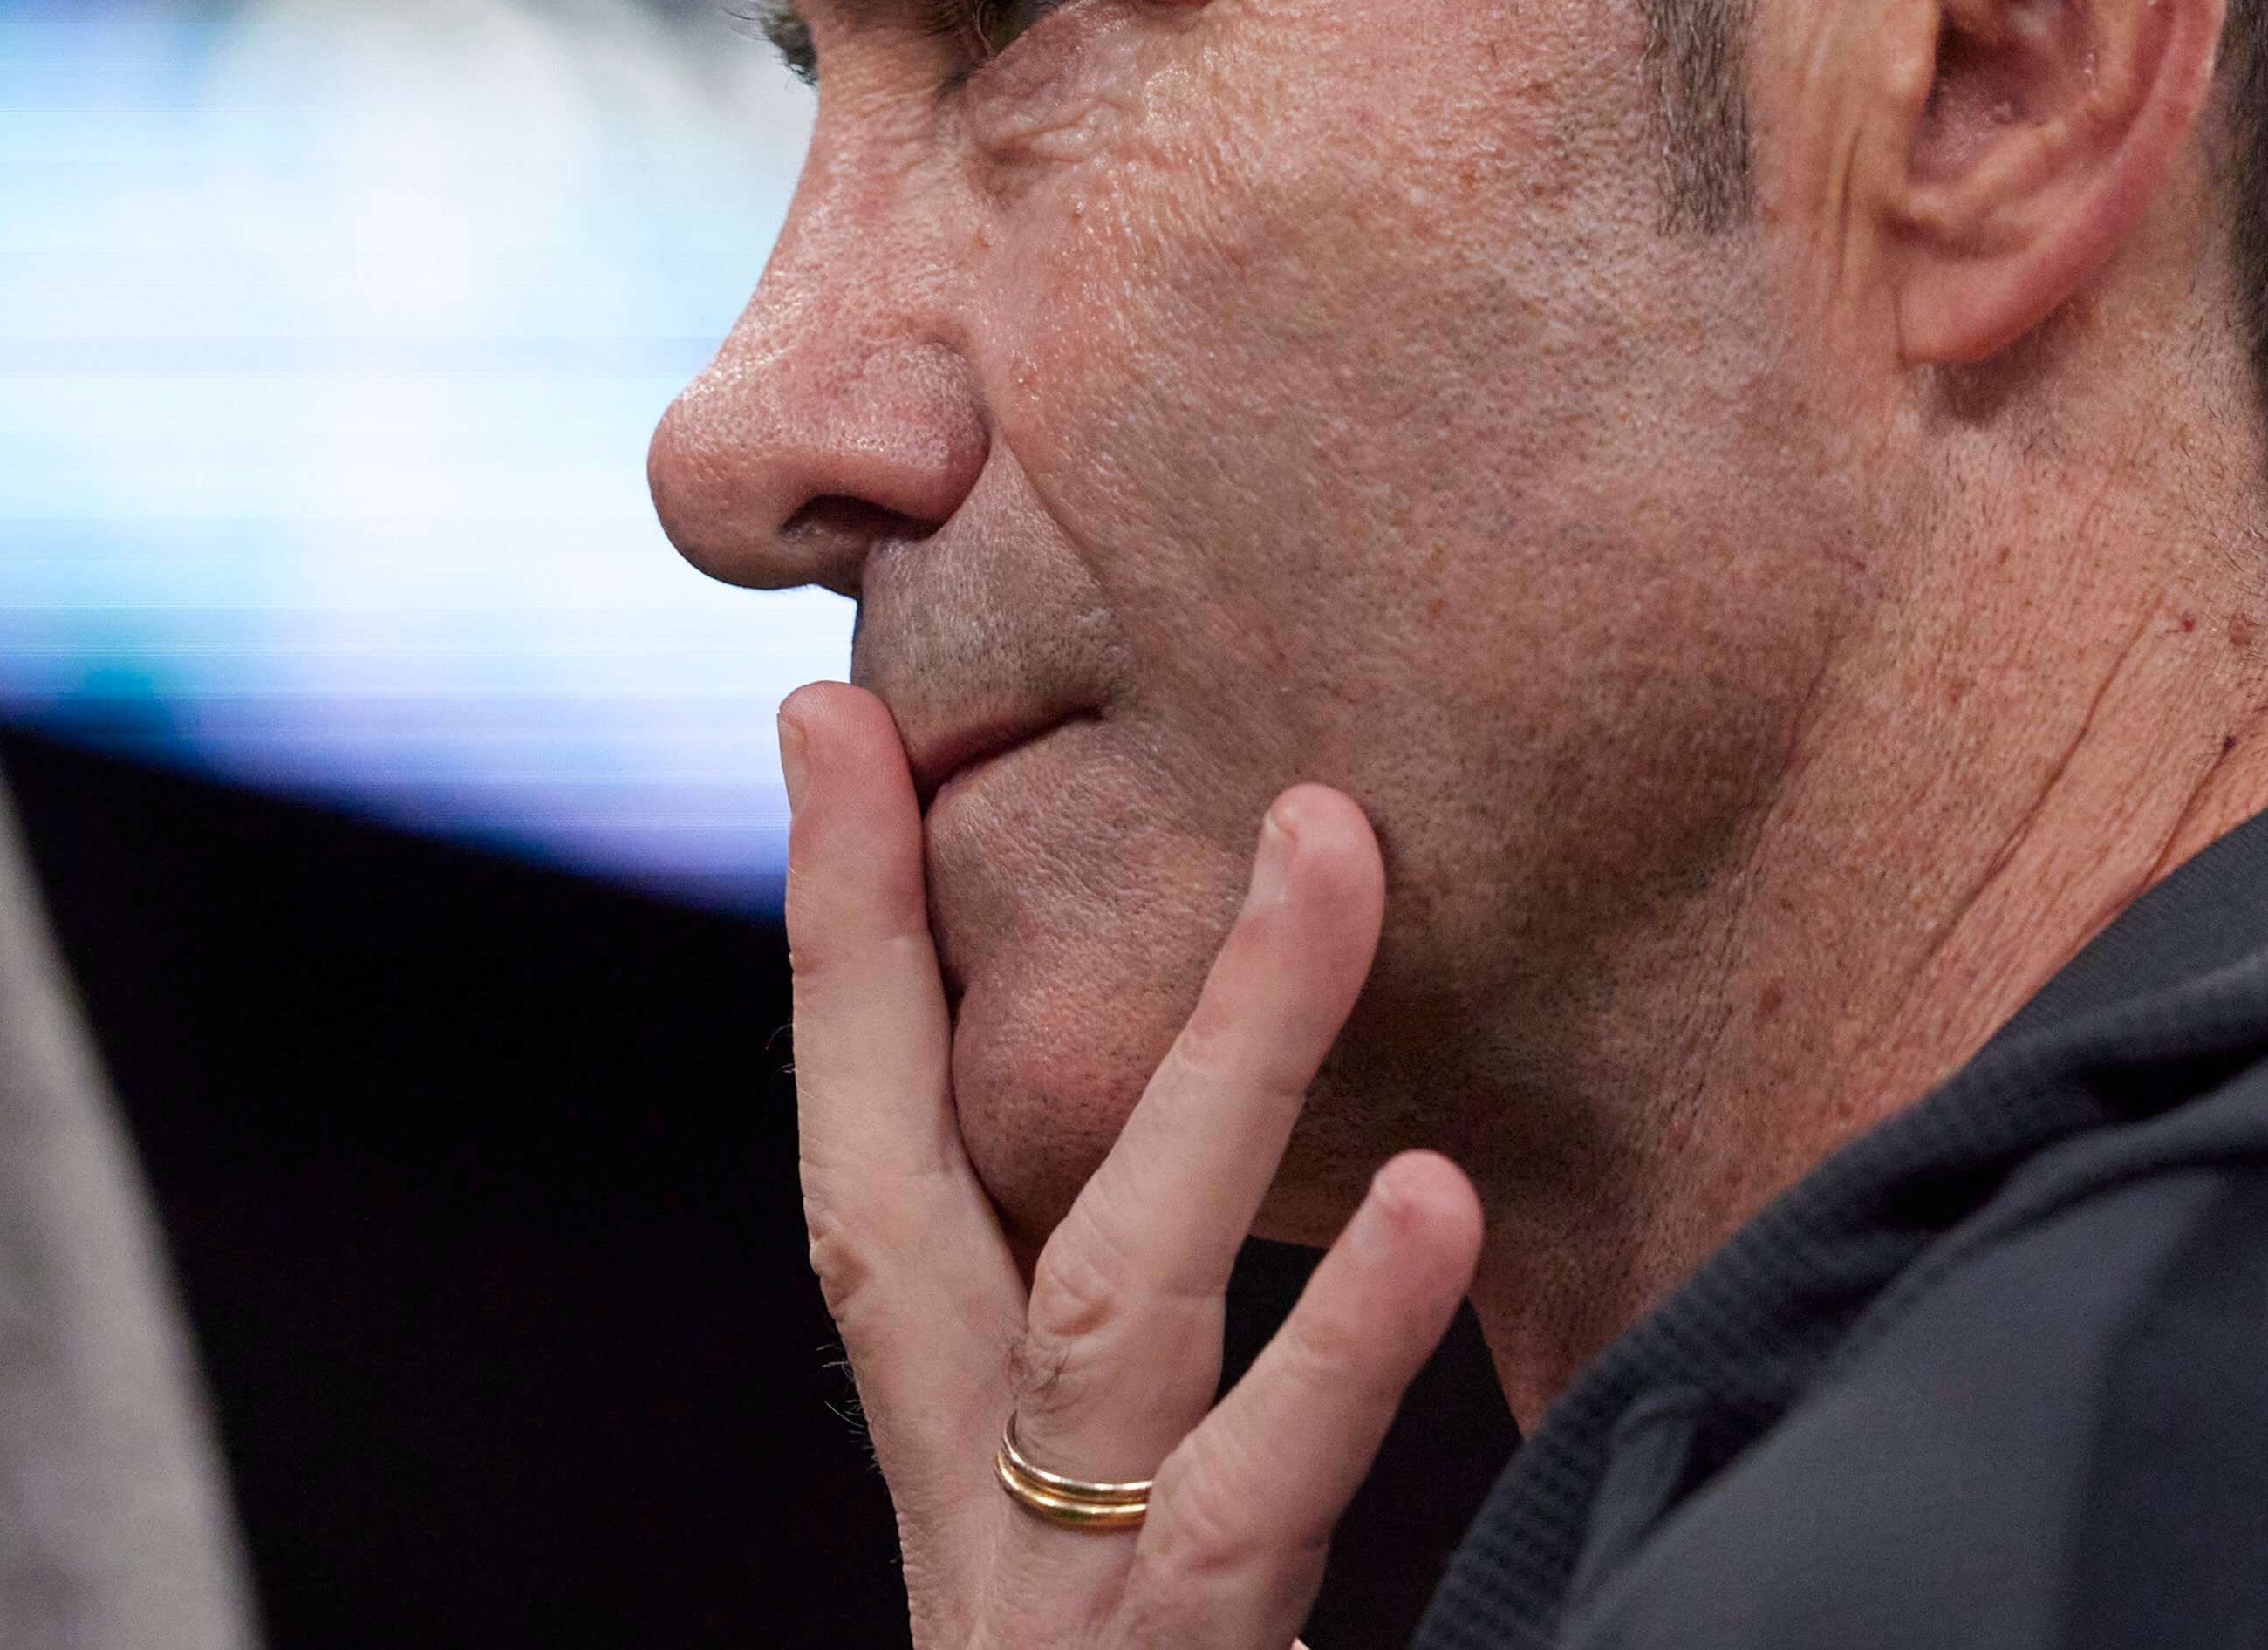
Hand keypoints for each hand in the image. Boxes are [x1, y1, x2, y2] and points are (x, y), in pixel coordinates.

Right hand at [780, 683, 1487, 1649]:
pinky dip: (1345, 1350)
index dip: (843, 940)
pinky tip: (1438, 1199)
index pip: (877, 1146)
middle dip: (886, 940)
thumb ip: (1162, 1339)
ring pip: (1119, 1303)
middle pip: (900, 1195)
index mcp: (970, 1444)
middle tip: (878, 706)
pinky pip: (1256, 1507)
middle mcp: (984, 1508)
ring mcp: (1069, 1601)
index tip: (829, 718)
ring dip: (1226, 1063)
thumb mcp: (1147, 1519)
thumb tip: (1242, 1085)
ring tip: (1331, 850)